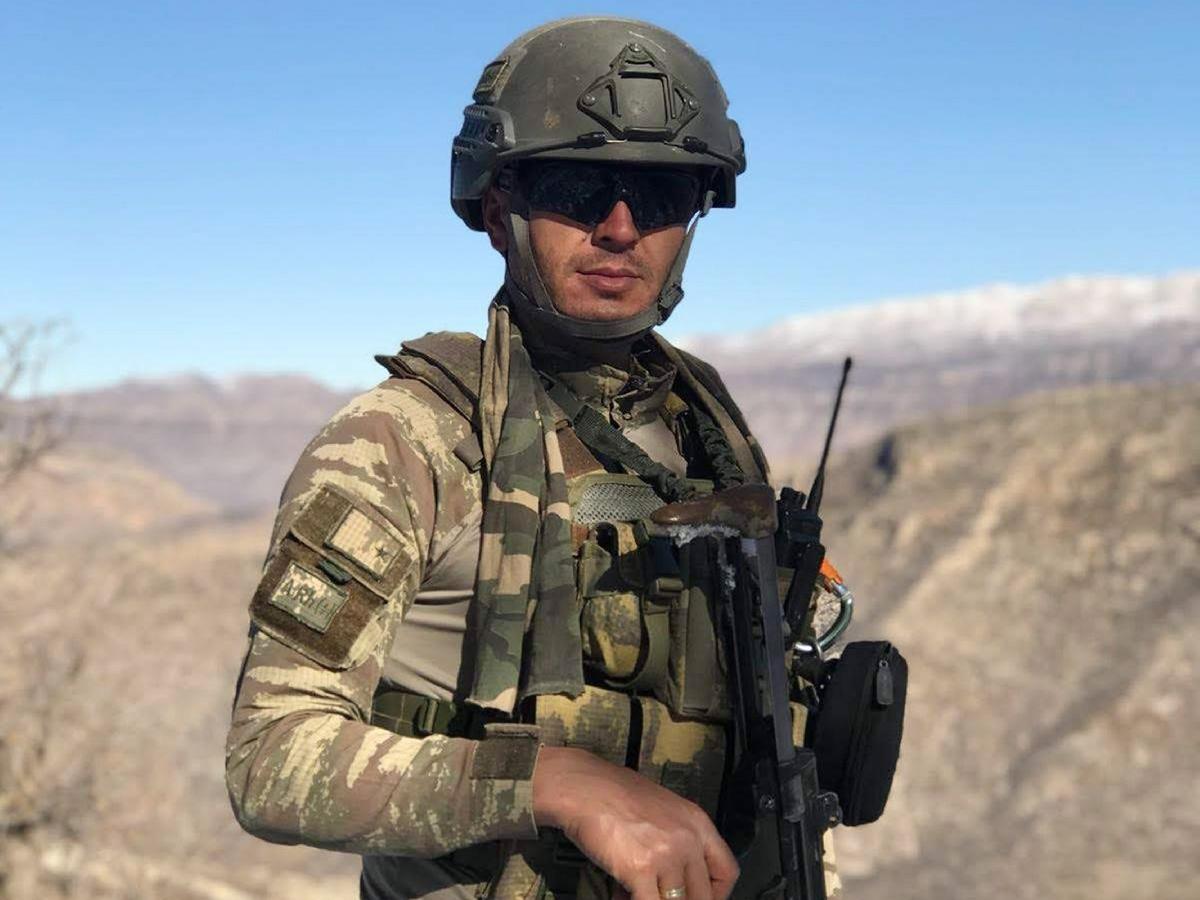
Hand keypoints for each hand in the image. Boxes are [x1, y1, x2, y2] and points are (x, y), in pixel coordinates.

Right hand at [533, 746, 739, 899]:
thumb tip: (676, 874)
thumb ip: (677, 839)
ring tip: (634, 893)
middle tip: (659, 895)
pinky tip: (621, 895)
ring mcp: (666, 855)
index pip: (727, 871)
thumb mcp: (661, 809)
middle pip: (703, 896)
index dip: (717, 894)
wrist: (584, 787)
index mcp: (697, 822)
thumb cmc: (615, 793)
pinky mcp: (641, 869)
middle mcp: (688, 839)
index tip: (701, 898)